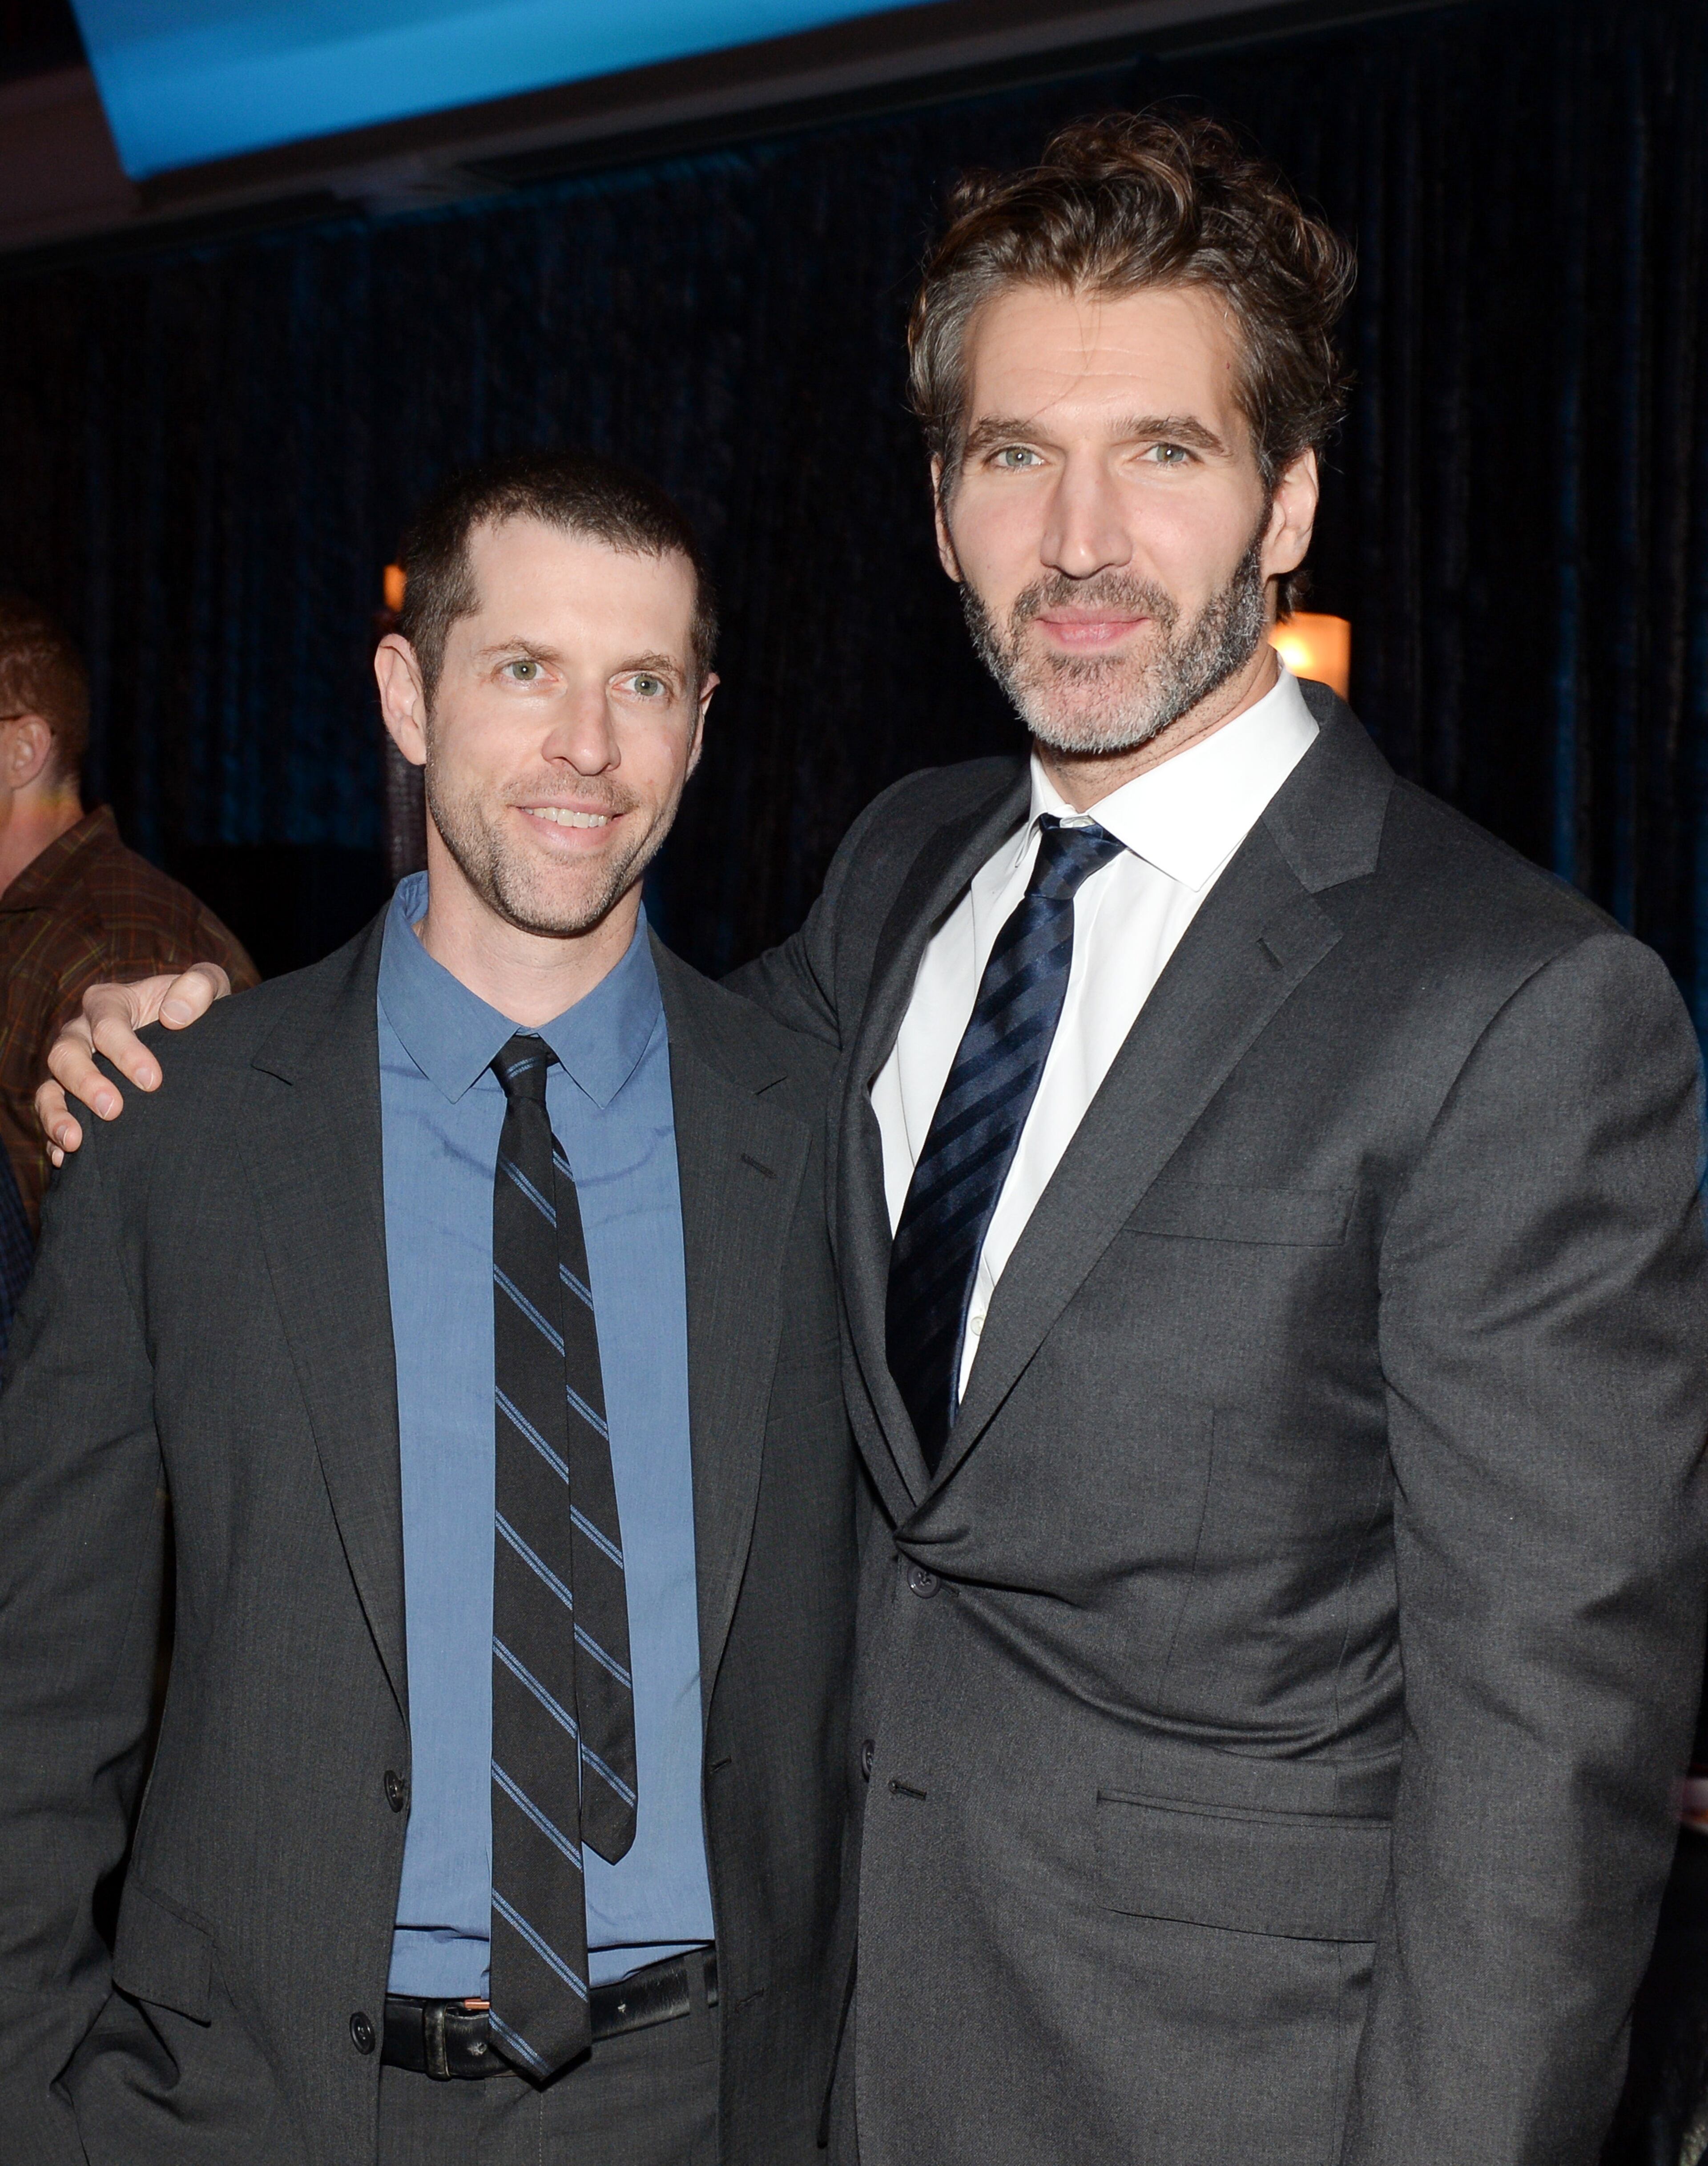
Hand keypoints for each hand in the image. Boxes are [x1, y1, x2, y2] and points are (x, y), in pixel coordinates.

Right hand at [35, 963, 232, 1161]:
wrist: (191, 1035)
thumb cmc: (194, 1008)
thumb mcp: (208, 986)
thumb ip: (199, 986)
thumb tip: (175, 1016)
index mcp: (109, 1002)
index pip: (107, 1023)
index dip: (126, 1052)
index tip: (152, 1081)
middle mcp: (82, 1033)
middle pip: (66, 1055)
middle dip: (87, 1084)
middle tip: (114, 1110)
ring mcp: (74, 1067)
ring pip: (50, 1088)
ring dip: (57, 1115)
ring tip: (74, 1141)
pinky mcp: (73, 1097)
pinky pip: (53, 1116)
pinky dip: (54, 1135)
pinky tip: (64, 1156)